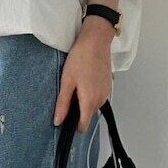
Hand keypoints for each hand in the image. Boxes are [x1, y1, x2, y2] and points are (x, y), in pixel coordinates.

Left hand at [53, 16, 113, 131]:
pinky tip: (84, 82)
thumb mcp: (67, 81)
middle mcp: (100, 100)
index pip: (83, 125)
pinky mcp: (108, 86)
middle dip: (78, 112)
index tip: (65, 121)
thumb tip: (58, 122)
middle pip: (88, 116)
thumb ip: (63, 104)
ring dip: (84, 103)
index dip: (73, 126)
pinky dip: (91, 95)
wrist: (96, 40)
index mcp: (89, 101)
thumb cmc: (80, 58)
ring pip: (93, 107)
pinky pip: (98, 98)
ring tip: (76, 87)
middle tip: (67, 97)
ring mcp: (106, 93)